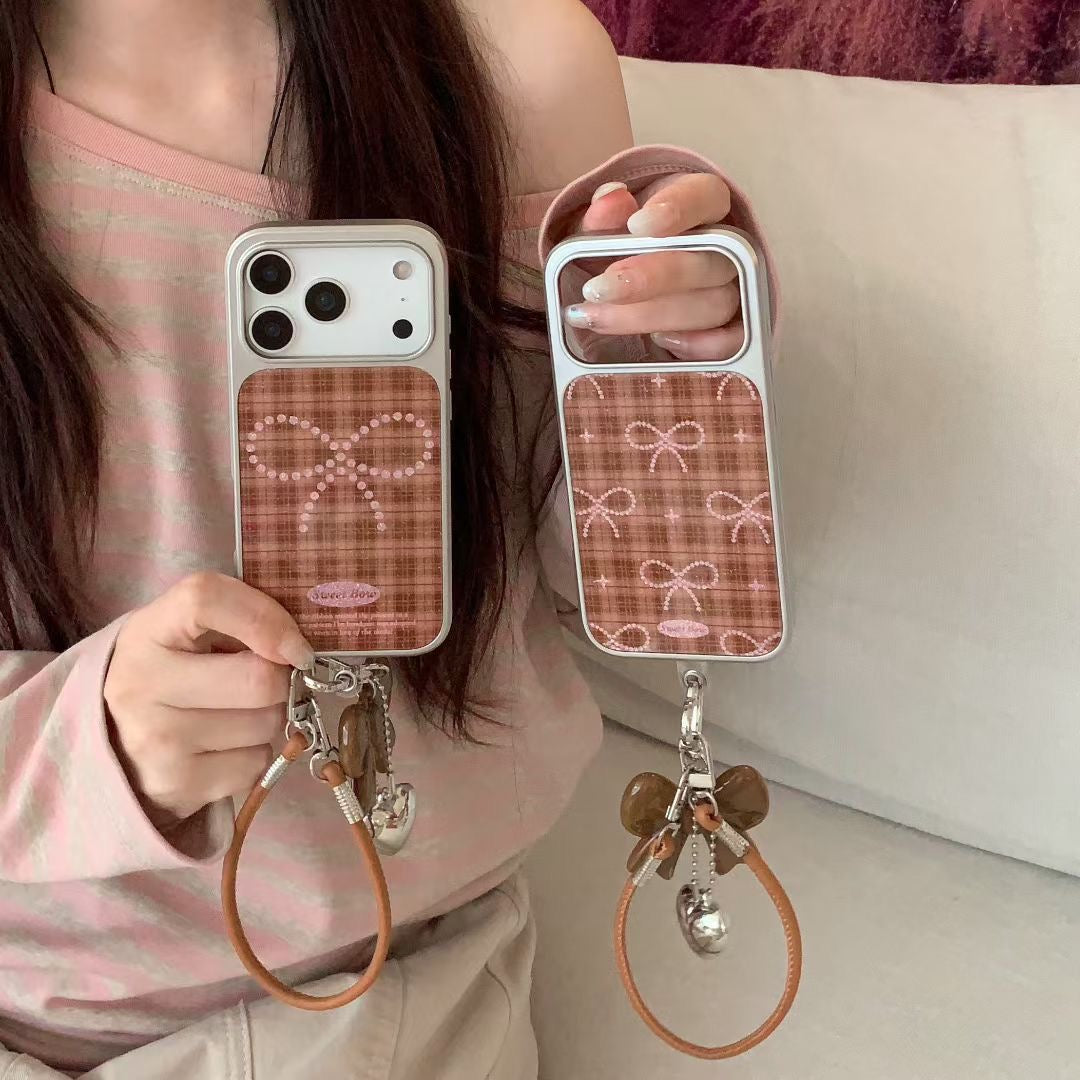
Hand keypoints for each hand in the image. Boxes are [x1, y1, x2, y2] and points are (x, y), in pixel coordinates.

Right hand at [103, 572, 313, 829]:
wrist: (117, 743)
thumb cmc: (174, 671)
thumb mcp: (189, 629)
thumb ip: (240, 617)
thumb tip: (300, 650)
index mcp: (147, 630)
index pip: (207, 600)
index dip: (265, 619)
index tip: (295, 645)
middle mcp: (142, 683)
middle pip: (258, 679)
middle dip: (281, 681)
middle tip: (267, 682)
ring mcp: (157, 738)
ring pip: (265, 723)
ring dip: (269, 718)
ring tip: (236, 712)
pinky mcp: (176, 783)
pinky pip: (256, 763)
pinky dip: (255, 754)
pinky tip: (224, 745)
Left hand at [562, 173, 742, 360]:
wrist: (629, 287)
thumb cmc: (620, 249)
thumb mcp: (603, 228)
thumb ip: (602, 217)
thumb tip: (608, 199)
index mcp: (700, 205)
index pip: (705, 196)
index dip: (677, 209)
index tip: (637, 225)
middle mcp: (726, 248)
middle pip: (708, 260)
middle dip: (652, 277)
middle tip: (598, 289)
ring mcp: (734, 290)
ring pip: (714, 304)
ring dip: (652, 316)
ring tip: (597, 318)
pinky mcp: (733, 330)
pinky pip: (734, 341)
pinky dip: (703, 345)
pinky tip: (658, 341)